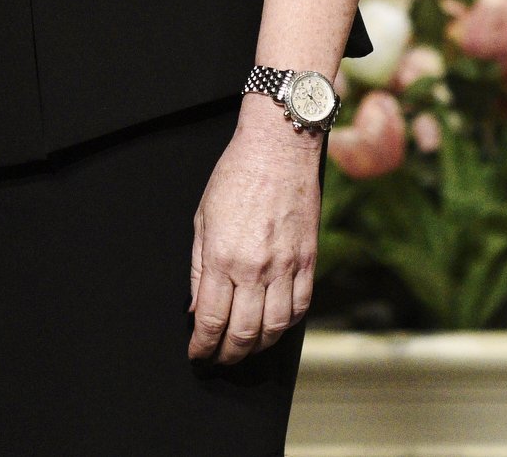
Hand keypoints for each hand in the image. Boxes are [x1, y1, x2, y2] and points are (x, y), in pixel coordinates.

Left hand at [187, 100, 321, 362]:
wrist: (279, 147)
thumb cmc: (236, 176)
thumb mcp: (203, 219)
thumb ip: (199, 269)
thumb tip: (197, 309)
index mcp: (223, 256)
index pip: (212, 320)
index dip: (203, 345)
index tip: (197, 353)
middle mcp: (255, 267)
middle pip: (243, 332)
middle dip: (228, 354)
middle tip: (219, 358)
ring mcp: (286, 265)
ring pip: (276, 327)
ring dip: (258, 345)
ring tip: (246, 347)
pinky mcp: (308, 259)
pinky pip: (301, 305)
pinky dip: (288, 324)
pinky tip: (276, 325)